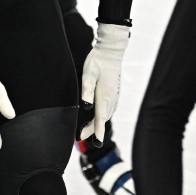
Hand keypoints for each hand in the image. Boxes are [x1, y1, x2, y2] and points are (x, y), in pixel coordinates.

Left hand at [79, 22, 129, 142]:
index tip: (97, 143)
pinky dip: (103, 116)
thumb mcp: (88, 74)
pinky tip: (99, 116)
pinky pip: (110, 109)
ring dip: (98, 123)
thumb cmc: (97, 62)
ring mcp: (115, 95)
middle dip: (94, 129)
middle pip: (103, 119)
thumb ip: (87, 90)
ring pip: (107, 114)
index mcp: (105, 95)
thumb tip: (86, 106)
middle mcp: (112, 98)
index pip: (101, 118)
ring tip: (87, 129)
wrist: (111, 51)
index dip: (98, 131)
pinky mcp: (114, 91)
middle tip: (80, 136)